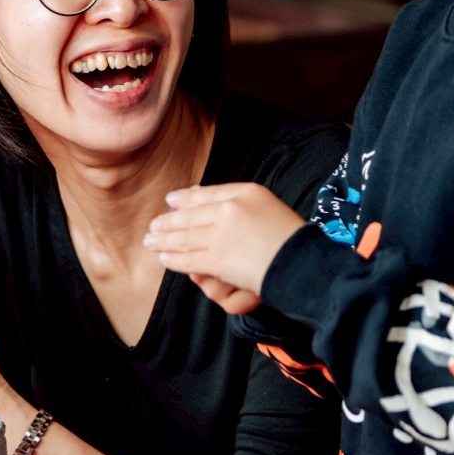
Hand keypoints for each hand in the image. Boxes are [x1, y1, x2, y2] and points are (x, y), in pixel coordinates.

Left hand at [144, 182, 304, 313]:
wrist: (301, 262)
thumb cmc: (287, 235)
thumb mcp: (265, 203)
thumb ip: (233, 196)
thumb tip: (194, 194)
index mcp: (244, 192)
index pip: (204, 194)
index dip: (183, 200)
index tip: (169, 202)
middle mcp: (230, 208)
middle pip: (189, 216)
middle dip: (167, 223)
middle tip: (153, 227)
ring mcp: (222, 234)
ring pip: (184, 237)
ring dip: (164, 241)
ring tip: (151, 242)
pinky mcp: (218, 259)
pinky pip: (189, 258)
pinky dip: (173, 259)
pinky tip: (164, 258)